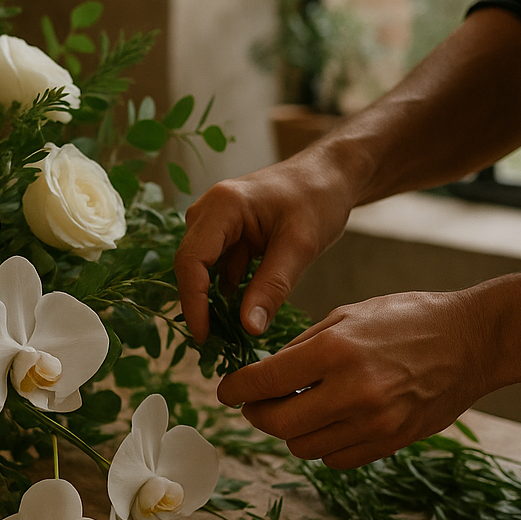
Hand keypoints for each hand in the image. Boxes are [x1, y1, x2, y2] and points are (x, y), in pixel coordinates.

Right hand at [174, 155, 356, 343]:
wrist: (330, 175)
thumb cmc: (318, 198)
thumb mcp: (300, 246)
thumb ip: (273, 286)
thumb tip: (248, 329)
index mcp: (222, 206)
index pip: (191, 260)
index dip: (192, 302)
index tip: (204, 336)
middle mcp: (208, 211)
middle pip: (190, 265)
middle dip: (199, 305)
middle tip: (215, 344)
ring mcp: (214, 221)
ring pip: (201, 269)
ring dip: (212, 300)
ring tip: (229, 334)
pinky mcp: (225, 233)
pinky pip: (217, 267)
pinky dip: (227, 291)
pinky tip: (242, 312)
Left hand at [215, 290, 492, 468]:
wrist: (474, 341)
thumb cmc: (408, 319)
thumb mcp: (349, 315)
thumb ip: (303, 347)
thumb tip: (264, 374)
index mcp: (336, 351)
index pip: (264, 382)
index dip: (235, 390)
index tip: (226, 391)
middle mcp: (353, 392)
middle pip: (277, 425)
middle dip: (257, 415)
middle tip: (254, 404)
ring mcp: (375, 423)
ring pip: (303, 447)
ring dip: (290, 431)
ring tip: (296, 408)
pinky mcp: (391, 443)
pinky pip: (335, 459)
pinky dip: (322, 444)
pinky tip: (328, 421)